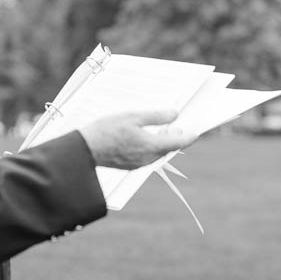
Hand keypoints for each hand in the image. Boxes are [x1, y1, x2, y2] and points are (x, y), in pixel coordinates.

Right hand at [79, 109, 196, 169]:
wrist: (83, 150)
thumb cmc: (106, 131)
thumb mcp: (133, 117)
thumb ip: (156, 116)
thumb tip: (175, 114)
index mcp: (151, 146)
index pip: (178, 143)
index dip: (189, 137)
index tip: (197, 132)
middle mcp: (147, 158)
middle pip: (168, 148)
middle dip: (175, 138)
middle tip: (177, 126)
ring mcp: (138, 164)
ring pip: (157, 153)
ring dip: (162, 142)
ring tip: (163, 129)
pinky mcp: (129, 165)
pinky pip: (147, 156)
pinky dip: (151, 146)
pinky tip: (145, 137)